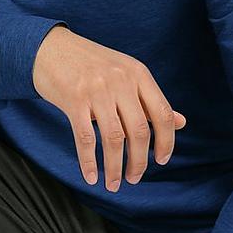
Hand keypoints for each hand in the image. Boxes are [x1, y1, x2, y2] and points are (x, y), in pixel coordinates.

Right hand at [32, 26, 186, 191]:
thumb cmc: (91, 65)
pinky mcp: (73, 99)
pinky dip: (89, 162)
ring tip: (114, 183)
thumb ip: (151, 100)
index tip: (161, 160)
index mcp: (138, 74)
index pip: (162, 114)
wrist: (51, 49)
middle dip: (138, 162)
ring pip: (113, 139)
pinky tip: (92, 176)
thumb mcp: (126, 75)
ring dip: (114, 168)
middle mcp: (121, 81)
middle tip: (134, 178)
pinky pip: (85, 138)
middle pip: (139, 131)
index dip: (166, 141)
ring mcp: (97, 90)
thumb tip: (181, 122)